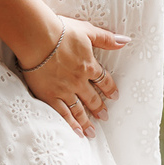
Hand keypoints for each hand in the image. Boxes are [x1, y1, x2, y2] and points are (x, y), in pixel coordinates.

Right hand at [19, 15, 129, 136]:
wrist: (38, 38)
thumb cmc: (61, 31)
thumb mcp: (88, 31)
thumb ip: (106, 38)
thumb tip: (126, 41)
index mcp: (89, 65)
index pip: (104, 80)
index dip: (110, 89)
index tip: (114, 96)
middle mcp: (79, 81)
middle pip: (92, 98)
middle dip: (100, 108)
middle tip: (105, 117)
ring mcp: (64, 90)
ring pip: (79, 110)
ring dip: (87, 121)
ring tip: (92, 132)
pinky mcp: (49, 95)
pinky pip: (62, 114)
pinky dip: (70, 124)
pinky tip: (76, 133)